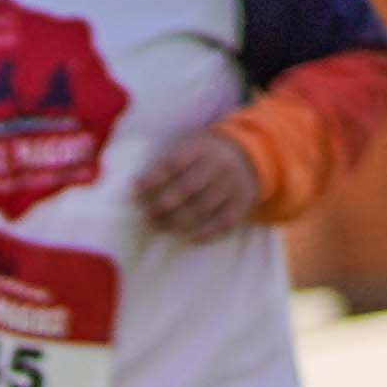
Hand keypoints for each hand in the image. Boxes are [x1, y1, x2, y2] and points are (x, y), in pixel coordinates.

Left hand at [131, 120, 266, 243]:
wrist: (250, 156)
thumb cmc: (207, 156)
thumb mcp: (190, 148)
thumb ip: (167, 165)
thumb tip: (137, 188)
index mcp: (203, 148)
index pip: (175, 164)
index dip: (154, 179)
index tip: (136, 191)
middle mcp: (219, 166)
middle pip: (188, 188)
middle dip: (163, 204)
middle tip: (147, 215)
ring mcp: (232, 186)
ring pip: (202, 208)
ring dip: (177, 221)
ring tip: (159, 227)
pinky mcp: (242, 204)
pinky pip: (223, 223)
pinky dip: (204, 233)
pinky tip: (186, 237)